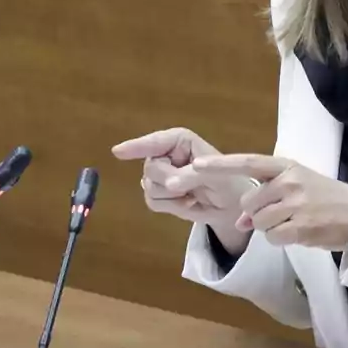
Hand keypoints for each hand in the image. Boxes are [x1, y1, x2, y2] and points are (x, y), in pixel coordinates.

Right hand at [111, 128, 258, 253]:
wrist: (230, 205)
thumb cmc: (227, 181)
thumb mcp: (214, 175)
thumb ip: (190, 175)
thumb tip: (168, 184)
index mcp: (180, 141)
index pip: (155, 142)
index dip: (136, 146)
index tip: (117, 152)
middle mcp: (166, 154)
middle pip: (150, 168)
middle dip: (168, 181)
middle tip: (190, 187)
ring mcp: (161, 174)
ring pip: (149, 187)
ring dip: (171, 196)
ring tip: (192, 194)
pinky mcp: (159, 192)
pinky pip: (152, 201)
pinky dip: (170, 206)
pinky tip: (186, 202)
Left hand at [194, 154, 347, 250]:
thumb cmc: (326, 198)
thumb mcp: (297, 186)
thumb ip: (267, 196)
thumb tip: (240, 220)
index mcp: (286, 166)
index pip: (247, 162)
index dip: (220, 165)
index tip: (195, 165)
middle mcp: (289, 182)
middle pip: (248, 203)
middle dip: (257, 213)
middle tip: (284, 212)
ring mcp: (295, 205)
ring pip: (258, 223)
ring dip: (271, 228)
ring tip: (295, 221)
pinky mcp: (301, 228)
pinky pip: (272, 238)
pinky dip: (281, 239)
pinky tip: (300, 233)